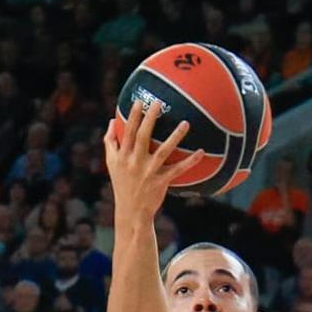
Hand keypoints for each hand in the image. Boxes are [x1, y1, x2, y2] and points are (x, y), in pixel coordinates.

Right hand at [104, 101, 206, 222]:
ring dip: (174, 137)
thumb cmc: (122, 183)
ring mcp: (148, 173)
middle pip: (142, 137)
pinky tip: (201, 152)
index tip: (139, 101)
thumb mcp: (111, 163)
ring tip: (185, 123)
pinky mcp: (161, 182)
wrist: (131, 211)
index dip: (132, 117)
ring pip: (162, 152)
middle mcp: (135, 163)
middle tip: (158, 103)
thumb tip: (112, 120)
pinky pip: (177, 170)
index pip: (127, 133)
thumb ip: (110, 142)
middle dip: (149, 119)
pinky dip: (190, 162)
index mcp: (123, 156)